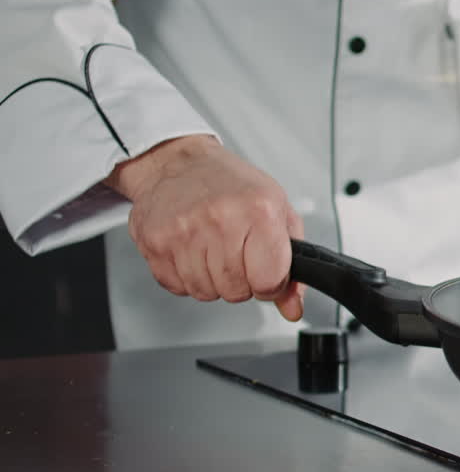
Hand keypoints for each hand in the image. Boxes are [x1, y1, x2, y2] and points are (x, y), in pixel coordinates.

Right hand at [103, 135, 304, 320]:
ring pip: (206, 293)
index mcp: (260, 211)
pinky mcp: (155, 243)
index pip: (269, 281)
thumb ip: (293, 265)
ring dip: (212, 279)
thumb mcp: (278, 212)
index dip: (270, 283)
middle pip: (237, 291)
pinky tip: (191, 249)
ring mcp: (184, 232)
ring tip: (213, 247)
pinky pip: (178, 287)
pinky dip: (186, 276)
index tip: (265, 270)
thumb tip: (292, 308)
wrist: (179, 163)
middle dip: (241, 280)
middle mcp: (221, 220)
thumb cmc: (232, 186)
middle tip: (236, 251)